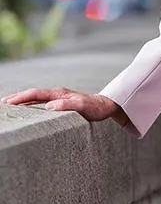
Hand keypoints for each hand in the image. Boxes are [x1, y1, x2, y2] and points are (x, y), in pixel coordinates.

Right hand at [1, 86, 128, 124]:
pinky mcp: (60, 104)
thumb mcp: (82, 107)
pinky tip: (26, 111)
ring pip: (35, 98)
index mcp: (58, 93)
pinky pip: (41, 103)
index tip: (7, 102)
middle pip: (31, 94)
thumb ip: (67, 106)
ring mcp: (58, 98)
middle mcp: (56, 94)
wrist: (107, 106)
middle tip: (2, 104)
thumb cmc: (96, 107)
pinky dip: (30, 105)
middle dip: (15, 98)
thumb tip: (49, 107)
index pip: (34, 93)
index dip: (20, 97)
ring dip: (21, 101)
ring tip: (8, 106)